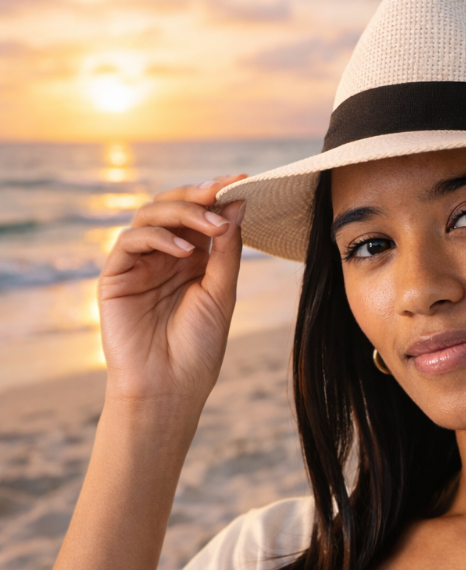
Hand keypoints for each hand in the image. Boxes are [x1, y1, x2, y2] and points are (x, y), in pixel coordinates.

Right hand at [97, 175, 247, 405]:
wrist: (169, 389)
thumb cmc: (198, 347)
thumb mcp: (221, 293)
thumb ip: (227, 249)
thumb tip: (238, 203)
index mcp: (193, 260)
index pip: (202, 215)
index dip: (219, 196)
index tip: (244, 180)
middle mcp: (165, 256)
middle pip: (174, 207)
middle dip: (199, 195)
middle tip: (223, 190)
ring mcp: (139, 264)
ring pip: (150, 214)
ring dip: (183, 212)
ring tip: (212, 224)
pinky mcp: (115, 276)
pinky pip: (130, 240)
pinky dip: (157, 237)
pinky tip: (182, 250)